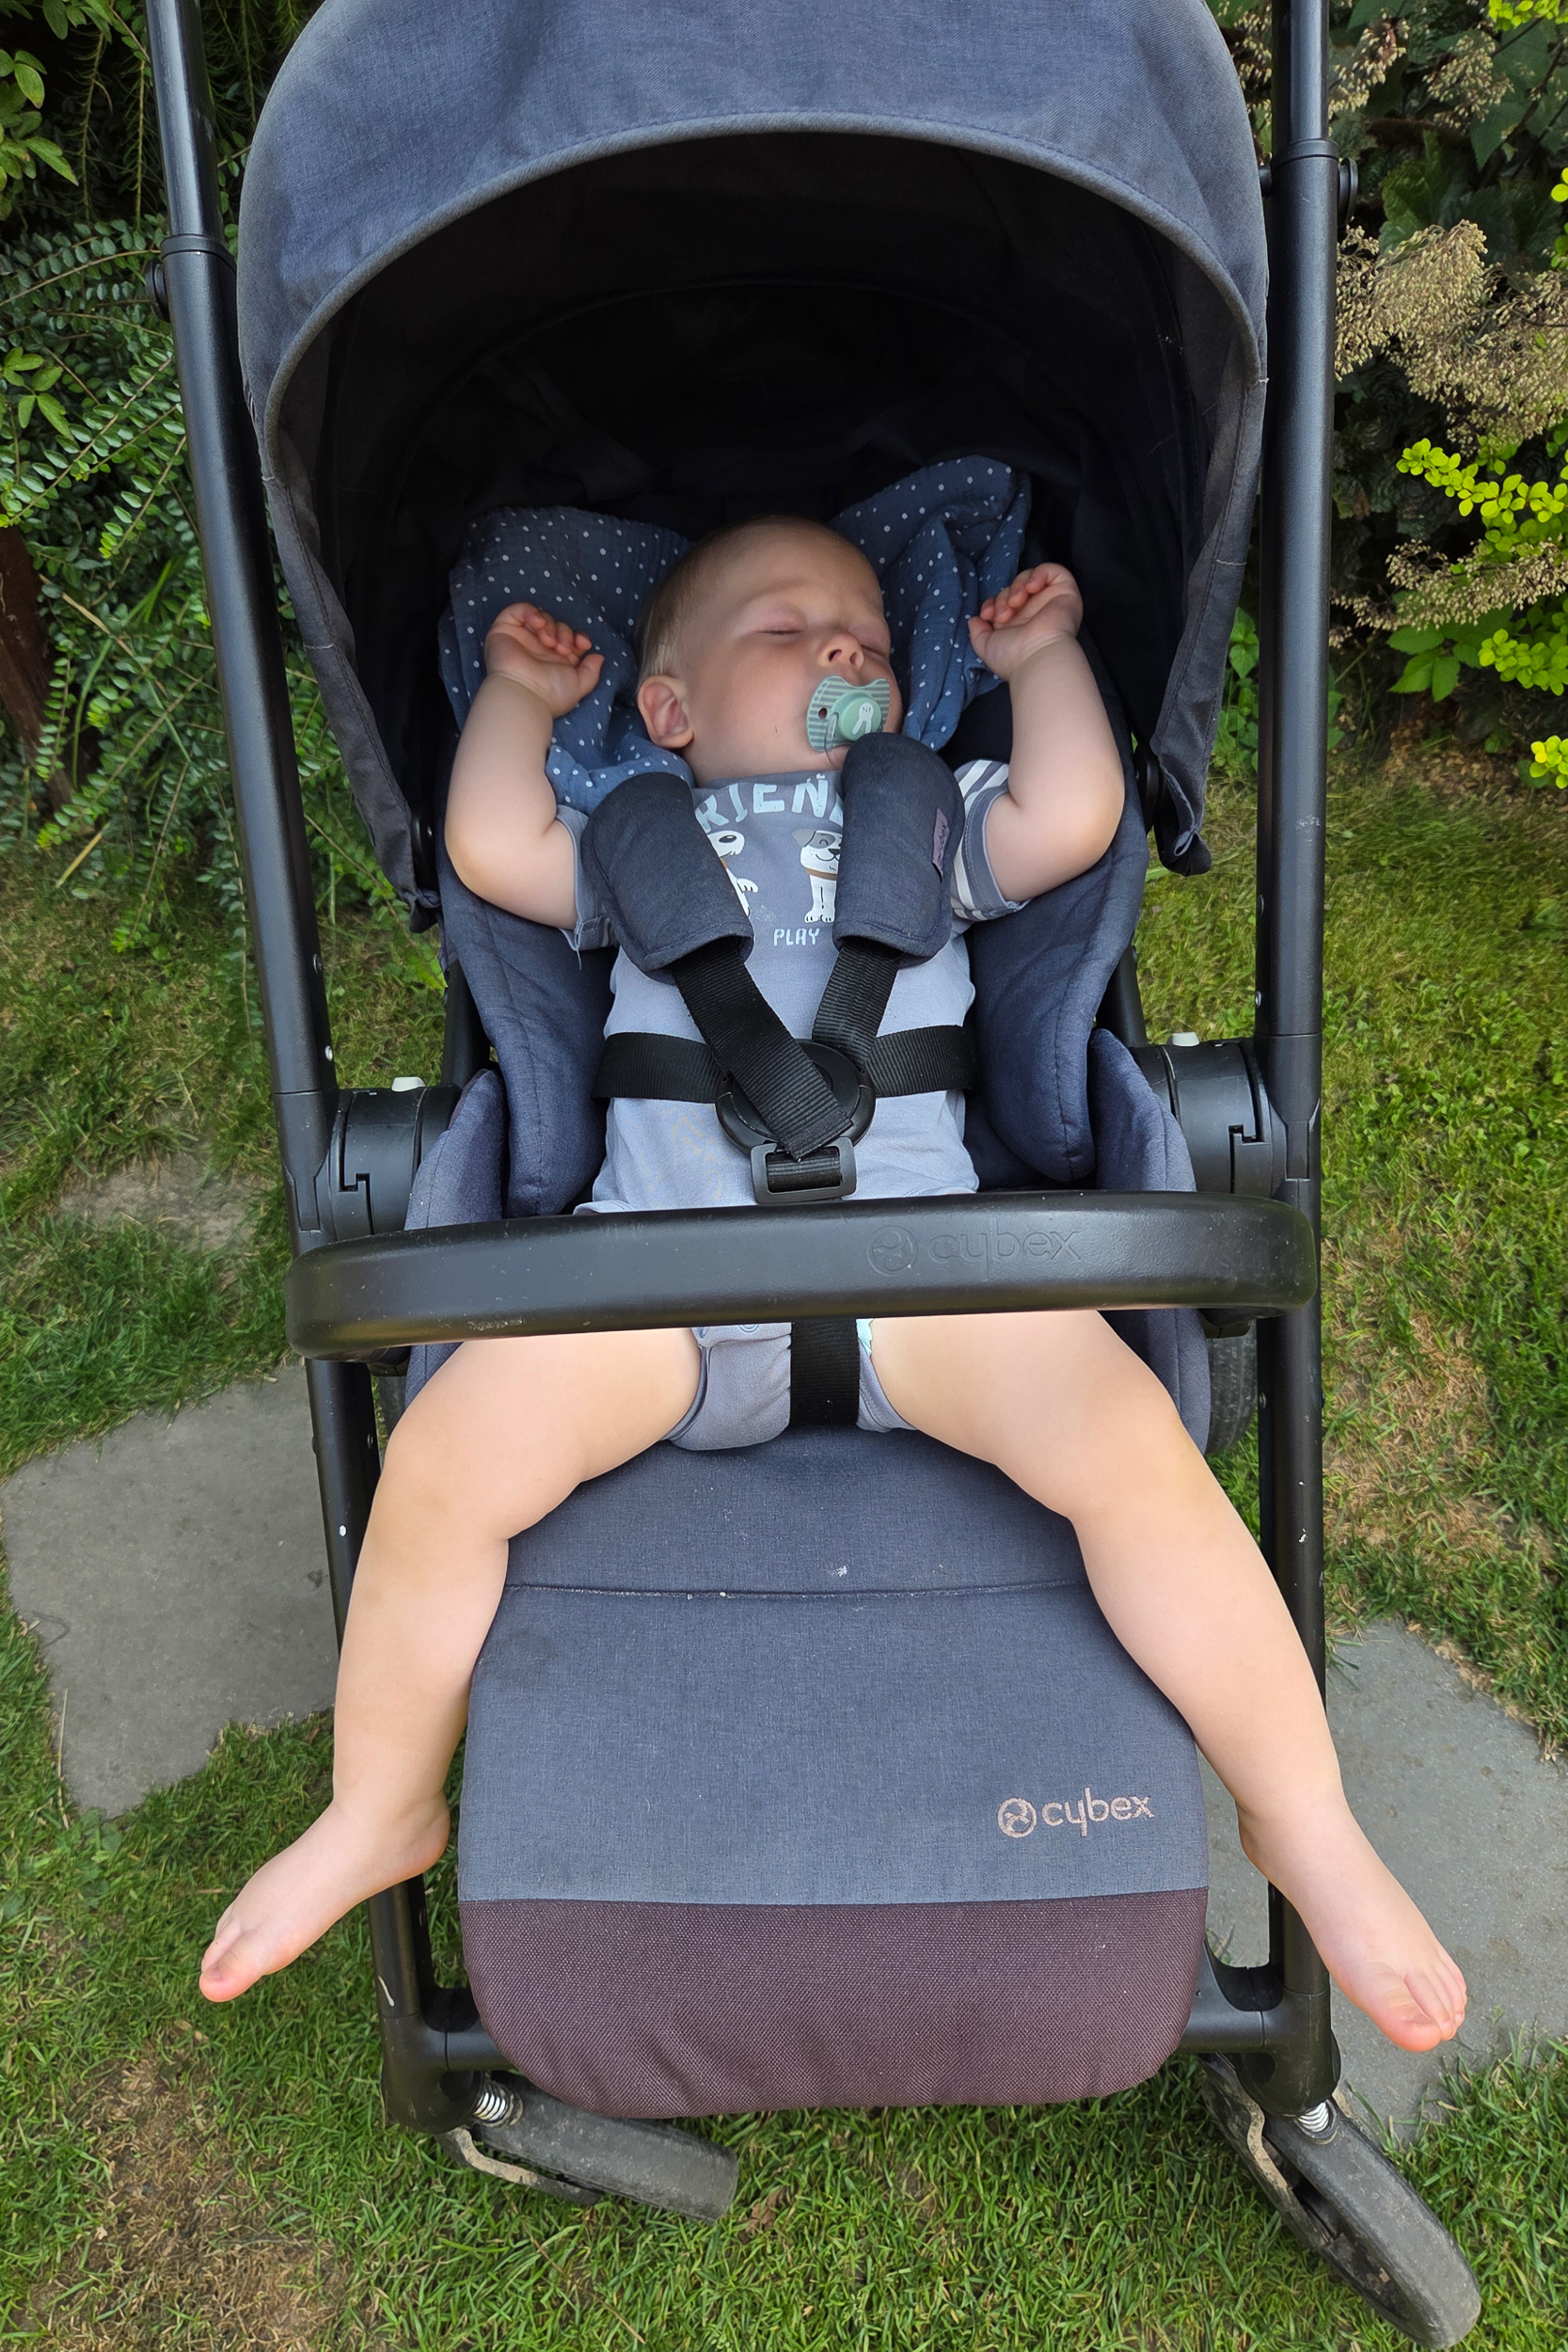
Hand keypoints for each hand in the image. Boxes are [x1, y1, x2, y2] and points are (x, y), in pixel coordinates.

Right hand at [483, 601, 603, 719]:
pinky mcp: (504, 631)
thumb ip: (591, 671)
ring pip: (540, 618)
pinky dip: (531, 612)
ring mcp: (520, 639)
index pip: (569, 639)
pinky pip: (518, 610)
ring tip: (549, 641)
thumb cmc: (551, 694)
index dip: (577, 637)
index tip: (583, 644)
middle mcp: (537, 649)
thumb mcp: (579, 685)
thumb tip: (599, 656)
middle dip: (565, 633)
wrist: (524, 695)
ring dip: (550, 625)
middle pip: (557, 626)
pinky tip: (538, 623)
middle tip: (562, 649)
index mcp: (553, 661)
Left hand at [968, 563, 1083, 681]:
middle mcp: (1036, 612)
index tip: (987, 615)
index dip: (993, 603)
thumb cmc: (1013, 657)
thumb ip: (977, 632)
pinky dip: (1039, 573)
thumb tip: (973, 620)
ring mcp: (1051, 601)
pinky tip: (1031, 588)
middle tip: (1004, 614)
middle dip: (1004, 597)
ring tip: (1016, 602)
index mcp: (1020, 624)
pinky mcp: (1066, 592)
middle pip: (1015, 588)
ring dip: (1018, 586)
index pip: (1004, 601)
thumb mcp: (986, 646)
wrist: (1037, 657)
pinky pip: (1053, 570)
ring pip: (1030, 578)